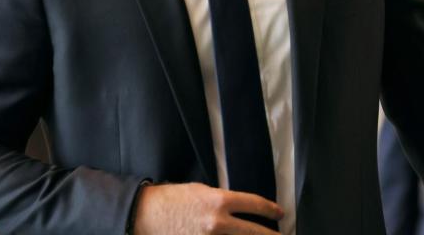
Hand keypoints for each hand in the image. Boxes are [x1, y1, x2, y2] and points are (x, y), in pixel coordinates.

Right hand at [133, 183, 283, 234]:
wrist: (144, 215)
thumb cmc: (171, 200)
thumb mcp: (200, 191)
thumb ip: (222, 201)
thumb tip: (239, 208)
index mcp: (219, 201)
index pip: (254, 205)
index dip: (270, 210)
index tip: (279, 214)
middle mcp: (218, 223)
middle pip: (254, 233)